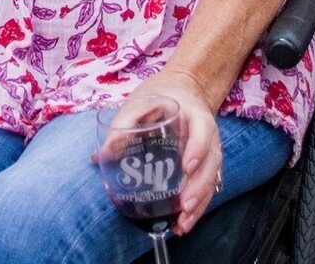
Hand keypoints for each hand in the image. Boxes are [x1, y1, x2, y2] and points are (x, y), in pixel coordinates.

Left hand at [97, 73, 221, 236]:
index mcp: (195, 115)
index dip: (198, 149)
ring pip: (212, 179)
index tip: (187, 167)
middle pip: (212, 162)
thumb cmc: (160, 96)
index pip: (203, 131)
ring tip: (182, 224)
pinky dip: (197, 207)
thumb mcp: (141, 101)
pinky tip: (183, 223)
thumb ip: (123, 124)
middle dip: (199, 186)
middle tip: (183, 205)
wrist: (182, 90)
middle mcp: (208, 135)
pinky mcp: (204, 167)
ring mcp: (208, 152)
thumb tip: (103, 156)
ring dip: (199, 203)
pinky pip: (206, 188)